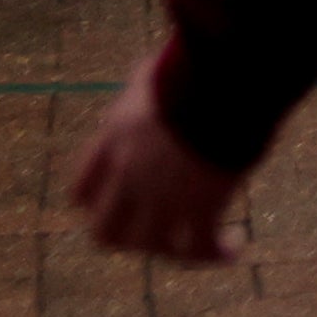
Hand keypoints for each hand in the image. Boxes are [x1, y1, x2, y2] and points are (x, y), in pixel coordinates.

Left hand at [68, 49, 250, 259]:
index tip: (122, 201)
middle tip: (154, 233)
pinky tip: (235, 251)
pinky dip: (216, 253)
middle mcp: (129, 175)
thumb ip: (146, 82)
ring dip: (173, 251)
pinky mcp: (201, 206)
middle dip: (128, 237)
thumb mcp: (158, 72)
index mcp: (114, 141)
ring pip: (150, 246)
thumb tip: (151, 67)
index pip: (82, 191)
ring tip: (201, 248)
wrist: (231, 78)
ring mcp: (162, 195)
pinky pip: (200, 246)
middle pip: (105, 231)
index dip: (98, 203)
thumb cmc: (201, 63)